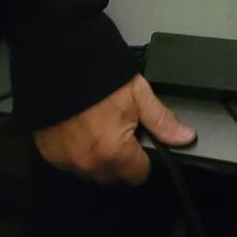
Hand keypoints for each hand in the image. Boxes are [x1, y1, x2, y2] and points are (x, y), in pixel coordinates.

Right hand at [34, 75, 195, 184]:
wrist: (59, 62)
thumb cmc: (101, 76)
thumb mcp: (138, 93)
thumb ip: (161, 120)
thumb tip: (187, 137)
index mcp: (115, 152)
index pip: (139, 174)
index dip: (143, 156)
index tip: (138, 138)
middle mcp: (90, 164)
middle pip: (114, 175)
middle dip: (119, 157)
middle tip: (116, 126)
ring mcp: (66, 161)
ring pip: (91, 170)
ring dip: (97, 156)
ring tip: (96, 124)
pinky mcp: (49, 154)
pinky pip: (69, 163)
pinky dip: (75, 150)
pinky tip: (78, 126)